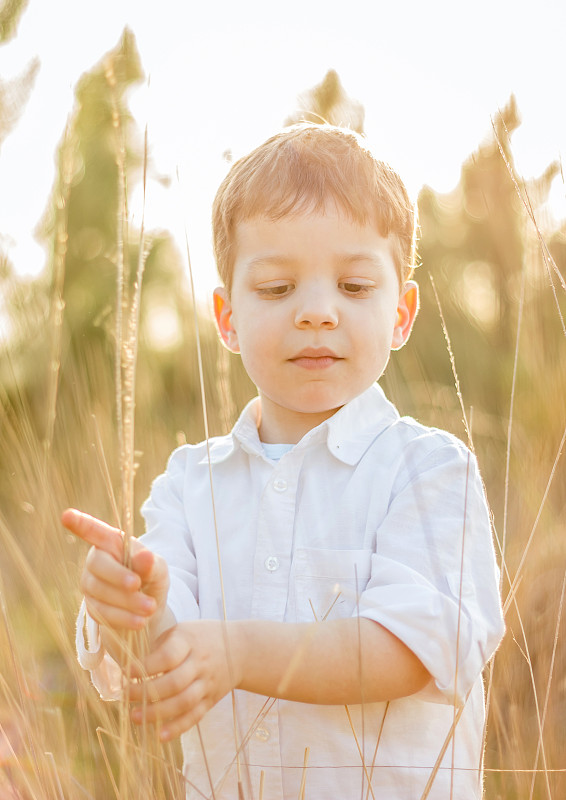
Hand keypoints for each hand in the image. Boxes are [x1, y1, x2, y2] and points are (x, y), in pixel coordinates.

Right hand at [62, 508, 169, 634]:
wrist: (148, 609)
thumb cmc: (151, 578)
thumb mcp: (159, 569)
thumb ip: (152, 564)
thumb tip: (145, 558)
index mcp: (112, 543)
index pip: (94, 531)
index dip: (80, 523)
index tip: (67, 516)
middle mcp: (97, 561)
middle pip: (97, 565)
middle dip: (117, 575)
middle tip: (137, 584)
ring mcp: (91, 585)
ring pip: (100, 592)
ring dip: (126, 601)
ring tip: (150, 607)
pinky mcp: (92, 608)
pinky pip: (103, 614)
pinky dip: (123, 618)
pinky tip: (140, 621)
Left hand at [128, 620, 241, 740]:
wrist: (240, 649)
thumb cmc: (201, 637)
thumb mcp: (181, 631)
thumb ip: (158, 647)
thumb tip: (129, 670)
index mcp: (189, 641)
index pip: (166, 657)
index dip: (144, 667)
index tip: (125, 672)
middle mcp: (200, 663)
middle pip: (174, 682)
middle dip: (146, 692)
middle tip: (125, 696)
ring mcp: (207, 683)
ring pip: (183, 702)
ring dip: (157, 713)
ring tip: (135, 718)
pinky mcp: (211, 700)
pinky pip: (194, 717)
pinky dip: (177, 728)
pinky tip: (159, 736)